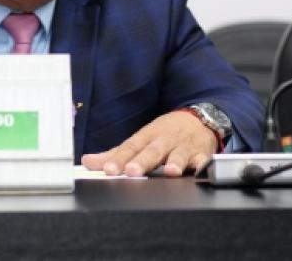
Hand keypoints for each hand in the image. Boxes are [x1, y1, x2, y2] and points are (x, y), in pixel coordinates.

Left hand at [81, 110, 216, 176]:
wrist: (199, 119)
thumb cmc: (166, 133)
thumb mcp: (141, 139)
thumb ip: (116, 153)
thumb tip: (88, 162)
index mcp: (147, 137)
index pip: (130, 147)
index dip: (118, 158)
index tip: (108, 169)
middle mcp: (164, 140)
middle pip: (152, 151)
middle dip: (142, 161)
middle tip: (131, 171)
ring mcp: (183, 146)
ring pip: (178, 154)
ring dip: (175, 162)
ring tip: (170, 171)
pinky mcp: (201, 154)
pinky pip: (203, 160)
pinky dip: (202, 165)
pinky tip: (199, 170)